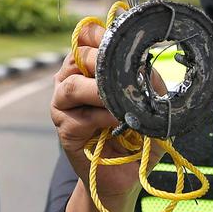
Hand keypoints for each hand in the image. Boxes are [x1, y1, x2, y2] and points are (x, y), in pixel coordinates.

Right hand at [51, 20, 164, 211]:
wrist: (125, 176)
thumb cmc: (137, 135)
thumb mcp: (149, 102)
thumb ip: (148, 82)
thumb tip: (149, 70)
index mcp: (89, 67)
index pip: (86, 38)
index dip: (101, 35)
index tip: (121, 40)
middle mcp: (70, 81)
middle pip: (79, 56)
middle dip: (104, 62)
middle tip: (126, 75)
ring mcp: (62, 106)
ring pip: (71, 85)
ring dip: (98, 90)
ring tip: (119, 101)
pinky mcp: (65, 130)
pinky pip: (79, 118)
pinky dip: (101, 117)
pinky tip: (117, 122)